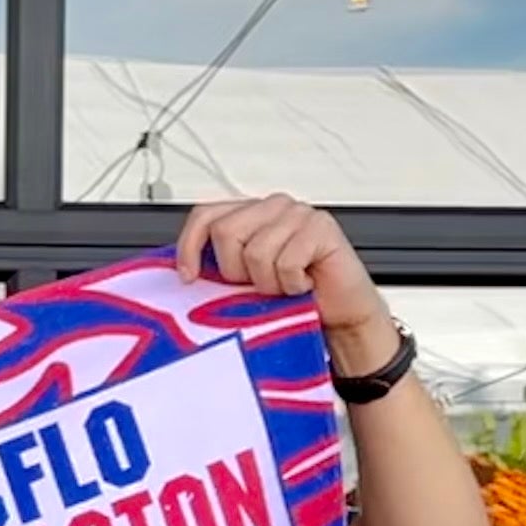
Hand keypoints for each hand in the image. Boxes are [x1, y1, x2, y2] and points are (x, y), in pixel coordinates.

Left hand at [175, 192, 400, 373]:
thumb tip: (185, 276)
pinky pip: (287, 261)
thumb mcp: (245, 286)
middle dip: (236, 272)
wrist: (340, 317)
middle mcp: (271, 208)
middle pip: (226, 232)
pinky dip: (292, 285)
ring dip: (269, 284)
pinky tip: (304, 285)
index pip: (205, 216)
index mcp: (249, 216)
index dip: (190, 246)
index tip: (189, 277)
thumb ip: (220, 270)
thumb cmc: (293, 302)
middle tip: (258, 287)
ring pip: (257, 251)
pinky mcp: (321, 225)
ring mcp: (297, 213)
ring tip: (285, 288)